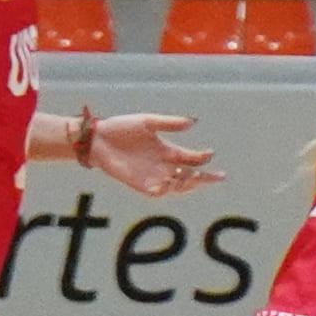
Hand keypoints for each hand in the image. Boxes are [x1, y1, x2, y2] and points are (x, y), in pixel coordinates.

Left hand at [74, 111, 216, 197]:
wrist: (98, 139)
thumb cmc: (121, 128)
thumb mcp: (148, 122)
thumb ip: (170, 123)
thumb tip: (193, 122)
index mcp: (167, 151)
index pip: (191, 158)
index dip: (203, 157)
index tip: (210, 153)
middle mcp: (162, 166)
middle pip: (189, 176)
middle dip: (205, 178)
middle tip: (218, 176)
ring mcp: (152, 176)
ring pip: (178, 186)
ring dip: (188, 184)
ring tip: (194, 176)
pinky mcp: (140, 185)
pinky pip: (158, 193)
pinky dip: (167, 190)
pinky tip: (171, 182)